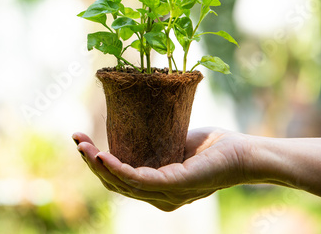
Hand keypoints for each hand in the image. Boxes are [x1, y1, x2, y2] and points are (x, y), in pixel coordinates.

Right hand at [72, 127, 250, 211]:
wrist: (244, 152)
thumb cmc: (213, 148)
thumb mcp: (174, 144)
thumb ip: (154, 143)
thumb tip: (132, 124)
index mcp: (156, 187)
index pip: (119, 180)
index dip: (97, 163)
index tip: (81, 141)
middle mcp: (158, 197)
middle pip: (114, 184)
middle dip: (91, 162)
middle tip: (76, 140)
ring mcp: (166, 194)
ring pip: (122, 184)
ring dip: (98, 164)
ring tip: (83, 146)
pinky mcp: (176, 186)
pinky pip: (140, 180)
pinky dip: (118, 169)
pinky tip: (104, 157)